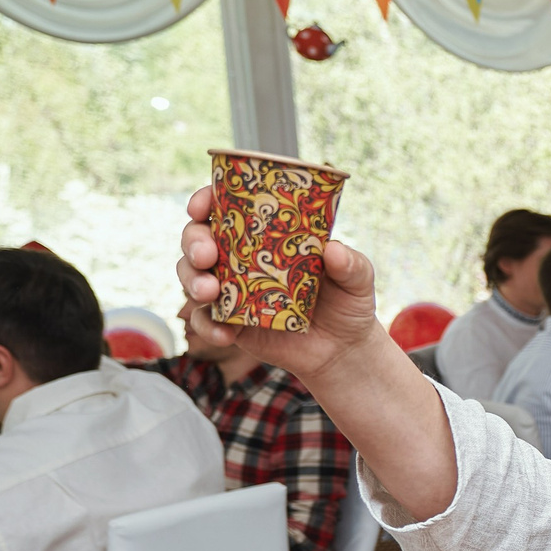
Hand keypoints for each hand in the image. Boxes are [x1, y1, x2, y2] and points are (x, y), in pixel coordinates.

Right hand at [178, 183, 387, 384]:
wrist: (344, 349)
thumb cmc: (347, 302)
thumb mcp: (358, 279)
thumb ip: (351, 264)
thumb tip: (333, 249)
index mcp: (264, 236)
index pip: (225, 209)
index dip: (205, 202)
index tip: (200, 205)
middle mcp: (240, 258)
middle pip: (198, 239)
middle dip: (193, 242)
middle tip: (207, 255)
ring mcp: (232, 291)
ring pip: (192, 276)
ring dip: (192, 280)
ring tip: (210, 292)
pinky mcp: (231, 323)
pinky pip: (205, 321)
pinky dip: (206, 325)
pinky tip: (225, 333)